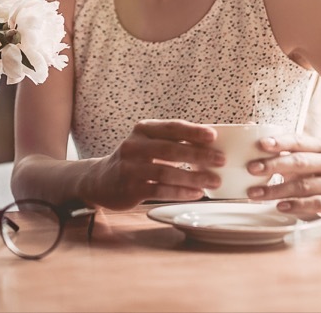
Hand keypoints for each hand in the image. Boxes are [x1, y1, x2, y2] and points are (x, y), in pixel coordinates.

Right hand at [85, 119, 223, 209]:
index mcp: (142, 130)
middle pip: (171, 150)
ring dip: (193, 177)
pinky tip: (196, 193)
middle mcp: (134, 146)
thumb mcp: (147, 143)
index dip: (193, 131)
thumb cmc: (134, 160)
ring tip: (214, 181)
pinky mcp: (129, 188)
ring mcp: (130, 168)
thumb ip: (171, 141)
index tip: (214, 136)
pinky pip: (159, 190)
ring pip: (166, 172)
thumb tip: (209, 143)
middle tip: (221, 160)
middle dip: (199, 155)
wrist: (100, 180)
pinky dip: (180, 192)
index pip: (171, 127)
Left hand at [245, 132, 320, 230]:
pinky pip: (316, 204)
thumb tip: (251, 137)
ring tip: (255, 193)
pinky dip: (296, 205)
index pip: (300, 141)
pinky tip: (280, 206)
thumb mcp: (310, 164)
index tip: (260, 144)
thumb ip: (287, 154)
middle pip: (300, 162)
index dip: (280, 142)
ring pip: (304, 185)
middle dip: (273, 165)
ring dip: (277, 189)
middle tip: (251, 168)